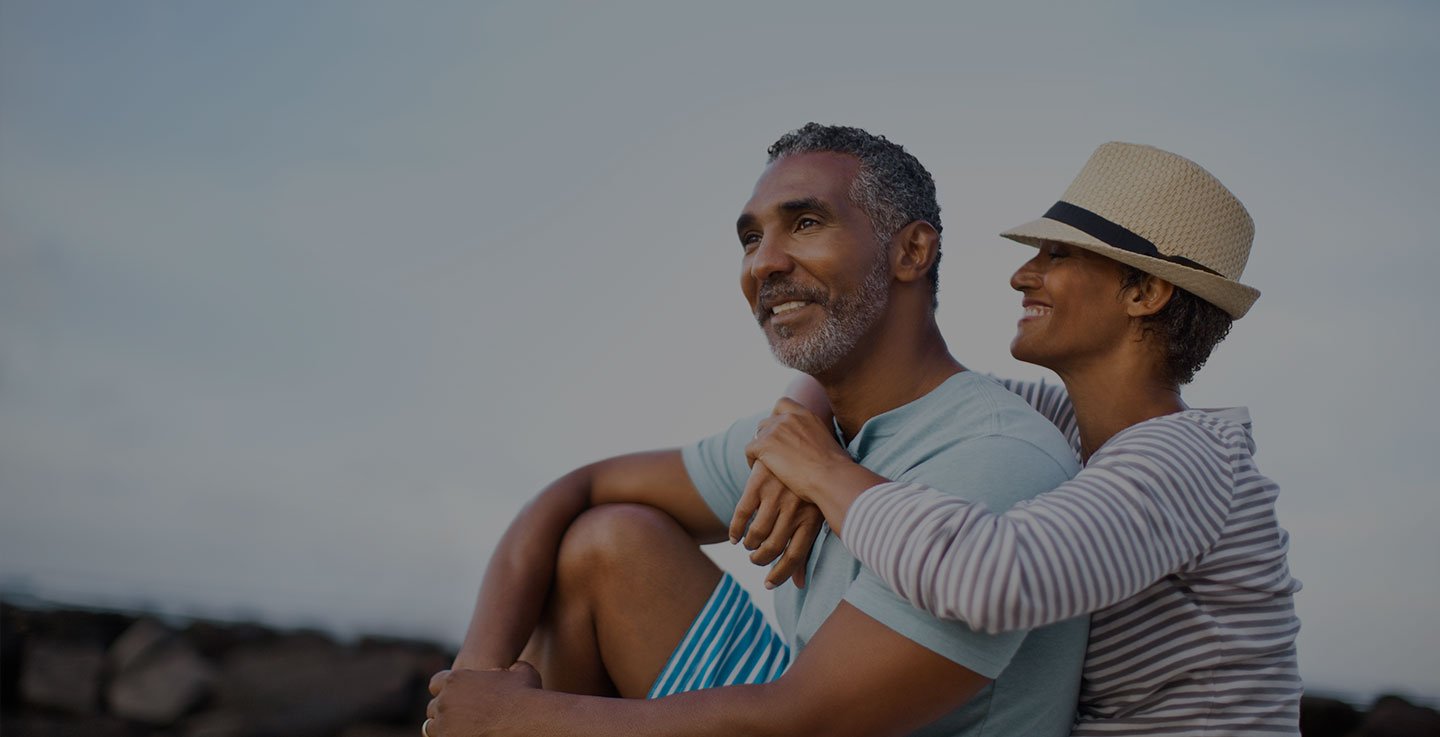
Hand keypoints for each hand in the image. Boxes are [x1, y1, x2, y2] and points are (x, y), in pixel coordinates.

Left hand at [426, 662, 542, 736]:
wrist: (529, 721)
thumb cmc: (527, 695)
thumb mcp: (521, 671)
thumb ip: (509, 669)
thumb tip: (512, 669)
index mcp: (455, 679)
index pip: (436, 684)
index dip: (445, 690)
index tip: (456, 698)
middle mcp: (445, 701)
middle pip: (434, 708)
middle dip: (446, 711)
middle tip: (460, 717)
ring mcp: (445, 726)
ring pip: (434, 728)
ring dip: (445, 728)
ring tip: (461, 729)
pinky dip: (452, 736)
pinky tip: (470, 734)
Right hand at [730, 460, 822, 588]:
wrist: (807, 439)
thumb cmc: (813, 486)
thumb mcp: (816, 513)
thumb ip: (806, 548)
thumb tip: (799, 585)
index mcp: (812, 518)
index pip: (795, 557)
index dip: (780, 575)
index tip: (768, 584)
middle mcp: (794, 509)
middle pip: (773, 548)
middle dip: (762, 560)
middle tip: (756, 560)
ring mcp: (776, 495)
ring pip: (756, 534)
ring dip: (750, 546)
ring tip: (749, 546)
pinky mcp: (759, 482)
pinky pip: (742, 513)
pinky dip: (735, 529)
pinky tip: (734, 536)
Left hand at [744, 398, 854, 499]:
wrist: (831, 477)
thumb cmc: (837, 469)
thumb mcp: (834, 445)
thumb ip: (823, 441)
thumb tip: (832, 452)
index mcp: (806, 415)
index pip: (783, 403)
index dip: (776, 416)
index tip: (777, 430)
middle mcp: (789, 418)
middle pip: (766, 421)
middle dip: (766, 435)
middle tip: (770, 453)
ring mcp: (775, 430)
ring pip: (757, 434)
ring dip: (759, 447)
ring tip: (763, 463)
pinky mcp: (764, 444)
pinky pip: (749, 449)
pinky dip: (751, 459)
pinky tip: (759, 471)